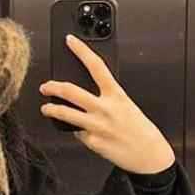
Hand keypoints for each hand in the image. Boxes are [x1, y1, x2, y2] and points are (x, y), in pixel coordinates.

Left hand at [38, 34, 175, 174]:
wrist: (149, 154)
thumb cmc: (139, 129)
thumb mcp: (126, 106)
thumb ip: (105, 99)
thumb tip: (82, 98)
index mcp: (116, 95)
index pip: (96, 66)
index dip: (81, 51)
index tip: (70, 40)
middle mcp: (105, 108)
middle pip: (71, 91)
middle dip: (53, 87)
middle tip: (45, 86)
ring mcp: (97, 126)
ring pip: (65, 114)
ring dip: (51, 110)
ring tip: (46, 108)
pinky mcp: (92, 141)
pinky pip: (76, 133)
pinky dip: (75, 131)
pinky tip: (79, 131)